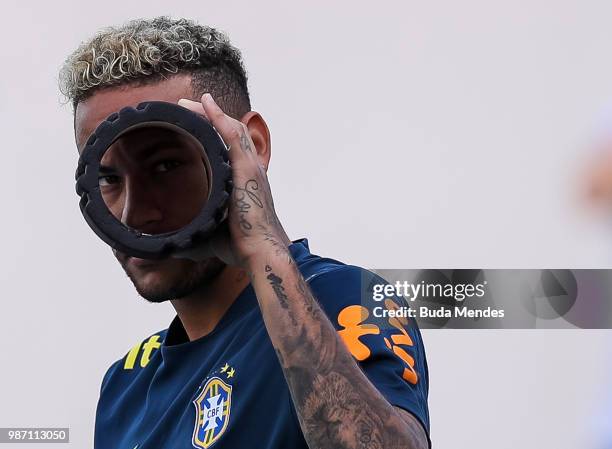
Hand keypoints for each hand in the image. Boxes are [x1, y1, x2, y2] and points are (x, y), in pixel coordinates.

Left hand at [177, 94, 290, 267]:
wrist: (260, 250)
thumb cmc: (241, 246)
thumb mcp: (211, 234)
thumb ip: (190, 234)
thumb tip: (159, 249)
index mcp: (245, 182)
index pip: (232, 149)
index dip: (215, 134)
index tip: (194, 127)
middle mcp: (251, 169)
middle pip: (232, 132)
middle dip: (210, 118)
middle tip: (186, 109)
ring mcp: (250, 166)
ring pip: (232, 128)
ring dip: (210, 113)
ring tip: (188, 104)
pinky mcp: (246, 168)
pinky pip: (232, 134)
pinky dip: (218, 116)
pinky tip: (204, 103)